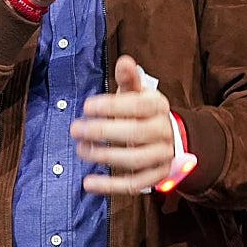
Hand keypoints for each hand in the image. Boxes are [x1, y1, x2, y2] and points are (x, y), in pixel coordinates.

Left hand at [71, 55, 174, 195]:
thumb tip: (124, 60)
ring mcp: (161, 156)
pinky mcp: (156, 177)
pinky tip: (88, 183)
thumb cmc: (143, 112)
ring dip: (104, 156)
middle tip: (76, 129)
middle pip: (135, 133)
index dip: (111, 106)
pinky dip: (110, 186)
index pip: (138, 105)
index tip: (87, 106)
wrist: (170, 138)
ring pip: (135, 159)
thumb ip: (129, 79)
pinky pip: (134, 185)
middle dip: (102, 131)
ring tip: (81, 149)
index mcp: (159, 106)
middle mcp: (163, 131)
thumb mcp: (137, 93)